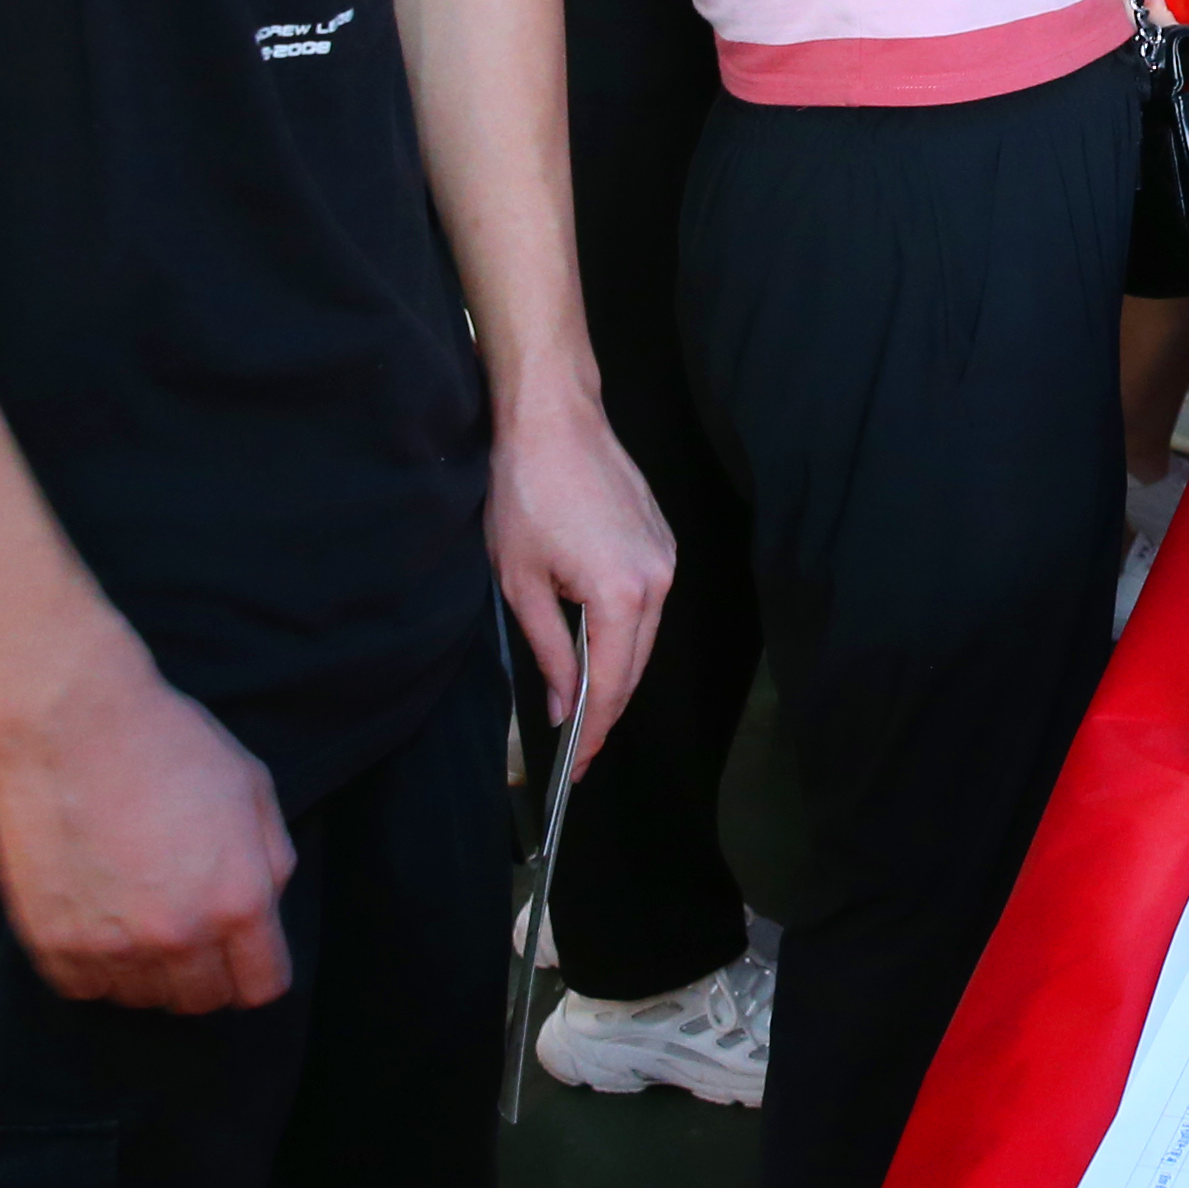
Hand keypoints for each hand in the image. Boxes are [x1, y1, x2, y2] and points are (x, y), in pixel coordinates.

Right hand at [0, 657, 298, 1011]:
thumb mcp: (252, 788)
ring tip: (136, 915)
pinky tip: (97, 920)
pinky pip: (83, 988)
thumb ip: (270, 860)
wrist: (70, 722)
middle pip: (201, 1002)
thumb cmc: (167, 743)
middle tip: (185, 930)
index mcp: (238, 900)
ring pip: (141, 999)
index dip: (254, 971)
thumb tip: (266, 909)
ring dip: (146, 970)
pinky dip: (92, 967)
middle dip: (203, 973)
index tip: (240, 956)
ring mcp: (112, 945)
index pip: (261, 986)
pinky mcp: (53, 942)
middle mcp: (179, 935)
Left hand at [489, 387, 673, 773]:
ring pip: (644, 636)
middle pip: (636, 666)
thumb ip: (550, 650)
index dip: (594, 730)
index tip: (577, 765)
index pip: (612, 683)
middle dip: (606, 709)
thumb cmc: (527, 494)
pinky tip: (596, 647)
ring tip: (583, 703)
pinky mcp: (663, 542)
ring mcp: (667, 558)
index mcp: (623, 595)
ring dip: (615, 670)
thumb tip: (564, 703)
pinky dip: (624, 633)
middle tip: (578, 747)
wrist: (554, 421)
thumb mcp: (521, 583)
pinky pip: (648, 604)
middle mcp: (660, 580)